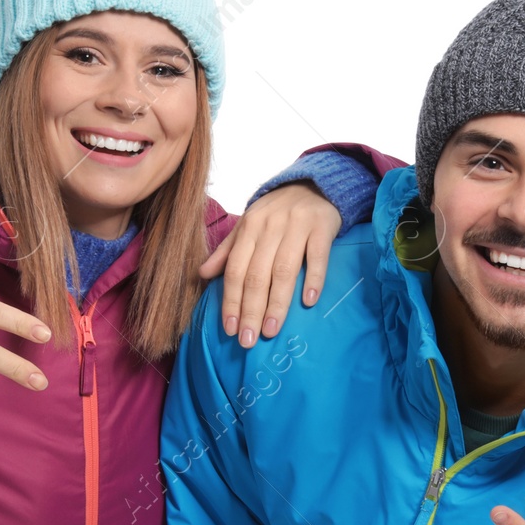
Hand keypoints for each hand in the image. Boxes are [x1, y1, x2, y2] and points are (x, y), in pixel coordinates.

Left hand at [200, 181, 340, 347]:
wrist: (315, 184)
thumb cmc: (277, 212)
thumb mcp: (248, 226)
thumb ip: (227, 251)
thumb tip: (202, 274)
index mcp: (249, 228)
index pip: (236, 270)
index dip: (231, 301)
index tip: (230, 329)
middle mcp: (270, 227)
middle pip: (257, 275)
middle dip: (250, 310)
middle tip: (248, 340)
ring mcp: (297, 226)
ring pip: (283, 270)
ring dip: (276, 303)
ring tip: (271, 330)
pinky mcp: (322, 227)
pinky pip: (317, 257)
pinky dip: (313, 279)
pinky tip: (308, 302)